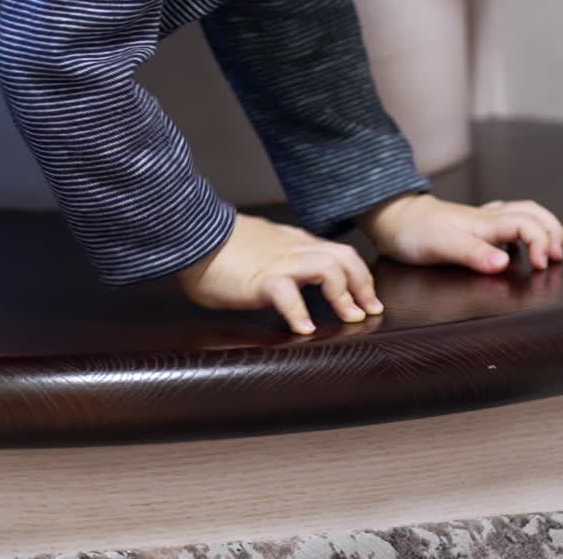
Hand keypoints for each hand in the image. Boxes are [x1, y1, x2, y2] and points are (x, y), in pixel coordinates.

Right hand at [175, 213, 382, 334]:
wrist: (192, 233)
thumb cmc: (219, 246)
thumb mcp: (260, 247)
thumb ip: (278, 258)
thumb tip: (287, 280)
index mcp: (293, 242)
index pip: (337, 252)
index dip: (358, 275)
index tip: (366, 298)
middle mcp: (293, 248)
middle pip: (344, 257)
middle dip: (363, 285)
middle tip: (369, 311)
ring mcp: (279, 261)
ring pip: (327, 268)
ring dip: (343, 295)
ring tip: (348, 318)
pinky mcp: (260, 278)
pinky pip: (288, 293)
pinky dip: (300, 312)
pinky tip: (304, 329)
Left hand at [358, 193, 562, 273]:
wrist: (392, 218)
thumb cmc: (413, 231)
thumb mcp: (442, 246)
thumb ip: (474, 254)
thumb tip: (505, 263)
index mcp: (486, 222)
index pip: (528, 225)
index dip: (543, 243)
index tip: (541, 266)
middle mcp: (488, 219)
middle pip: (534, 213)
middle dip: (553, 232)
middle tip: (556, 257)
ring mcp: (482, 221)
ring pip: (523, 215)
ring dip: (541, 230)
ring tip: (548, 252)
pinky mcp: (474, 228)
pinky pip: (507, 223)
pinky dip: (522, 233)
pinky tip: (517, 249)